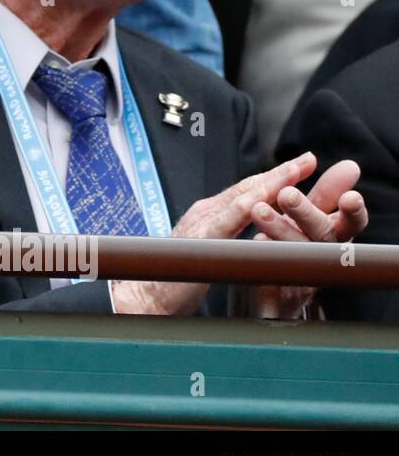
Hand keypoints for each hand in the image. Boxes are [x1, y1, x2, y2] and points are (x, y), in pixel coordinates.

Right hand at [111, 152, 317, 314]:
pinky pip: (222, 224)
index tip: (303, 166)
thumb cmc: (177, 277)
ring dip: (268, 184)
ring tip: (292, 172)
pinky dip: (240, 211)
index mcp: (211, 214)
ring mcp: (201, 225)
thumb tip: (253, 224)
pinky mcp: (198, 243)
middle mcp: (206, 213)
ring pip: (240, 200)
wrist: (146, 295)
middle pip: (248, 188)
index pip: (248, 191)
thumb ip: (227, 232)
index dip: (276, 177)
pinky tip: (258, 202)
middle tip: (308, 159)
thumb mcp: (208, 247)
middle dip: (281, 173)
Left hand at [247, 158, 367, 318]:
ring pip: (295, 253)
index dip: (352, 212)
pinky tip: (255, 242)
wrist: (277, 297)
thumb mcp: (314, 219)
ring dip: (279, 230)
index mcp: (332, 237)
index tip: (350, 197)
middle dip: (306, 213)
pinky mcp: (278, 295)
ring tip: (260, 211)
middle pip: (321, 235)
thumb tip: (350, 166)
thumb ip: (327, 195)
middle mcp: (321, 255)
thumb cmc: (298, 247)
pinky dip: (265, 257)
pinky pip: (273, 275)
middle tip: (288, 194)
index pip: (350, 223)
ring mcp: (302, 276)